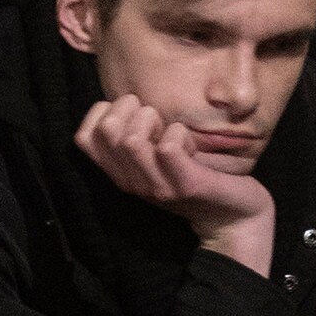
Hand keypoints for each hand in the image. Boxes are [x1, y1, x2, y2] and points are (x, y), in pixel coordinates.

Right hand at [75, 95, 275, 270]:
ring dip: (155, 121)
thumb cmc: (193, 175)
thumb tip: (125, 98)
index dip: (103, 111)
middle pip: (106, 131)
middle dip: (131, 108)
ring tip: (171, 130)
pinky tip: (191, 144)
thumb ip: (137, 136)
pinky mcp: (184, 186)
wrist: (233, 217)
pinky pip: (168, 147)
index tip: (132, 114)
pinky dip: (180, 133)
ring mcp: (156, 187)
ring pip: (132, 140)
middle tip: (156, 119)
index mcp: (119, 174)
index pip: (83, 137)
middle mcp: (131, 183)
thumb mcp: (156, 159)